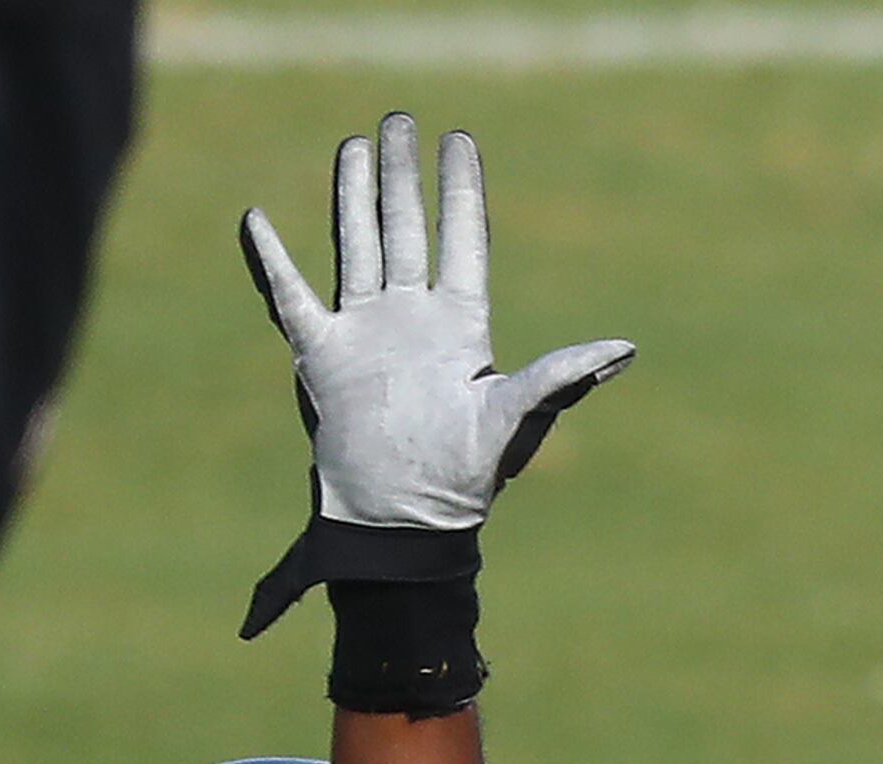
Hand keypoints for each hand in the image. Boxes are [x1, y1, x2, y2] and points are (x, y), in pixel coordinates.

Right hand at [236, 112, 634, 634]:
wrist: (403, 524)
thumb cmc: (465, 480)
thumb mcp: (516, 420)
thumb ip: (562, 377)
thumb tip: (625, 350)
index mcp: (460, 326)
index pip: (462, 239)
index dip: (462, 190)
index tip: (460, 140)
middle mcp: (412, 319)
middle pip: (405, 229)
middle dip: (402, 176)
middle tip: (399, 120)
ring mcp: (367, 333)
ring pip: (356, 246)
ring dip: (352, 196)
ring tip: (354, 144)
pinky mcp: (323, 357)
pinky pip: (291, 296)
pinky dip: (272, 259)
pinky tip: (257, 218)